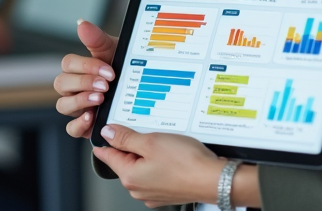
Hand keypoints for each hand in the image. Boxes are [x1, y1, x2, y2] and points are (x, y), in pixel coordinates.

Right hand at [55, 19, 117, 138]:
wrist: (140, 93)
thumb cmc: (123, 69)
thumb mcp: (114, 52)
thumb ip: (96, 39)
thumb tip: (81, 22)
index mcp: (78, 68)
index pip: (68, 63)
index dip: (86, 67)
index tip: (109, 71)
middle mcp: (74, 88)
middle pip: (61, 83)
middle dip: (84, 83)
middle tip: (106, 85)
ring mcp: (77, 107)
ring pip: (62, 105)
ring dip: (79, 101)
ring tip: (100, 99)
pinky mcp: (84, 126)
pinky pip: (71, 129)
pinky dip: (78, 124)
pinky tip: (91, 117)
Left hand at [93, 125, 225, 207]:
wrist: (214, 179)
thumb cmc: (186, 163)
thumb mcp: (151, 141)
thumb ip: (126, 138)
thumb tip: (108, 133)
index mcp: (129, 177)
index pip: (107, 155)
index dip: (109, 138)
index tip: (111, 129)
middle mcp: (138, 189)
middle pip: (125, 160)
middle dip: (134, 145)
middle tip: (149, 133)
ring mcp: (152, 193)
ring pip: (142, 166)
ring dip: (149, 153)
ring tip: (165, 143)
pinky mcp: (166, 192)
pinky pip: (156, 173)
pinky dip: (161, 163)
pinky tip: (173, 155)